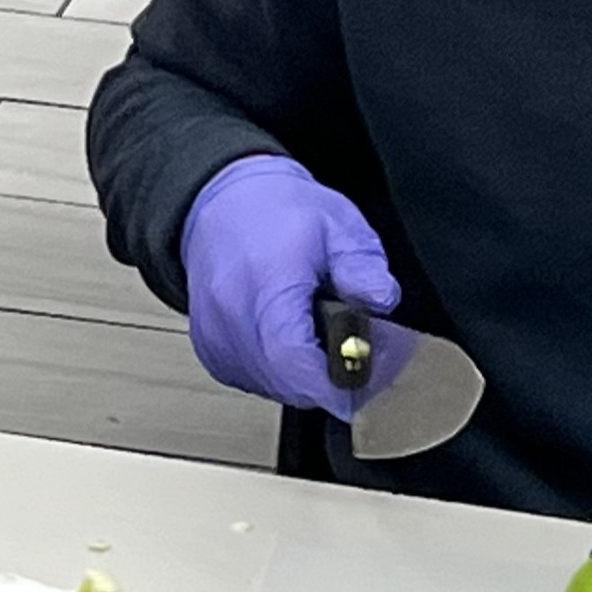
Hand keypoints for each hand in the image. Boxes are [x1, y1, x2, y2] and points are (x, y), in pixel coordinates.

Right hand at [177, 152, 430, 415]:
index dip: (345, 380)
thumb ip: (364, 266)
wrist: (222, 202)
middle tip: (362, 346)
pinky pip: (255, 381)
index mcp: (264, 288)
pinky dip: (283, 371)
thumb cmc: (275, 211)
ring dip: (310, 375)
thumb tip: (381, 303)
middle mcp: (230, 321)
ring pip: (276, 389)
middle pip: (293, 386)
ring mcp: (215, 340)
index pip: (299, 367)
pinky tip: (295, 339)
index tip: (374, 366)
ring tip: (327, 336)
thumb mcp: (337, 225)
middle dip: (337, 377)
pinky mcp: (210, 351)